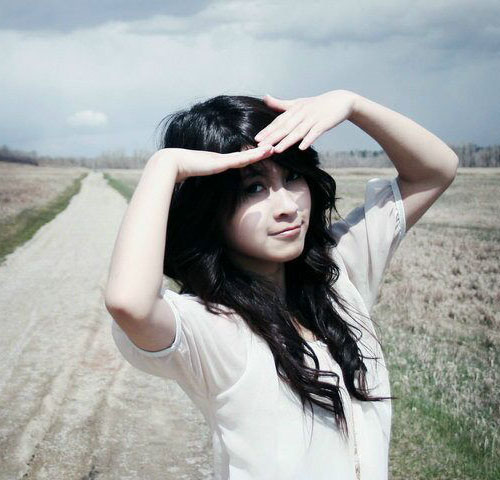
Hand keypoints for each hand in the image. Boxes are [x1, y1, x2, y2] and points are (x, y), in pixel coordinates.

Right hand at [153, 145, 274, 182]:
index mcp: (216, 162)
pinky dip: (254, 155)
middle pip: (244, 155)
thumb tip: (195, 194)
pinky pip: (242, 158)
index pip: (237, 159)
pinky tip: (265, 153)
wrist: (170, 164)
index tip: (260, 155)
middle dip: (258, 152)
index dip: (249, 157)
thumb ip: (197, 181)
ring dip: (260, 152)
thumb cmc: (178, 173)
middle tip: (273, 148)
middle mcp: (221, 158)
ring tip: (273, 148)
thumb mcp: (191, 179)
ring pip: (246, 155)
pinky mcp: (221, 161)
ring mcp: (222, 159)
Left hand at [254, 90, 359, 152]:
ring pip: (298, 131)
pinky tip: (302, 148)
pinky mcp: (324, 124)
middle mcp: (302, 113)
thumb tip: (264, 97)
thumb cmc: (316, 104)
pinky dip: (309, 140)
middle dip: (273, 137)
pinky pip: (315, 133)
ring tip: (277, 149)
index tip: (257, 139)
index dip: (268, 130)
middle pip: (286, 127)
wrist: (341, 101)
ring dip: (287, 141)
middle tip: (262, 146)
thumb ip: (280, 104)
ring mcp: (313, 118)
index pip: (279, 121)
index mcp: (295, 109)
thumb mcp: (298, 103)